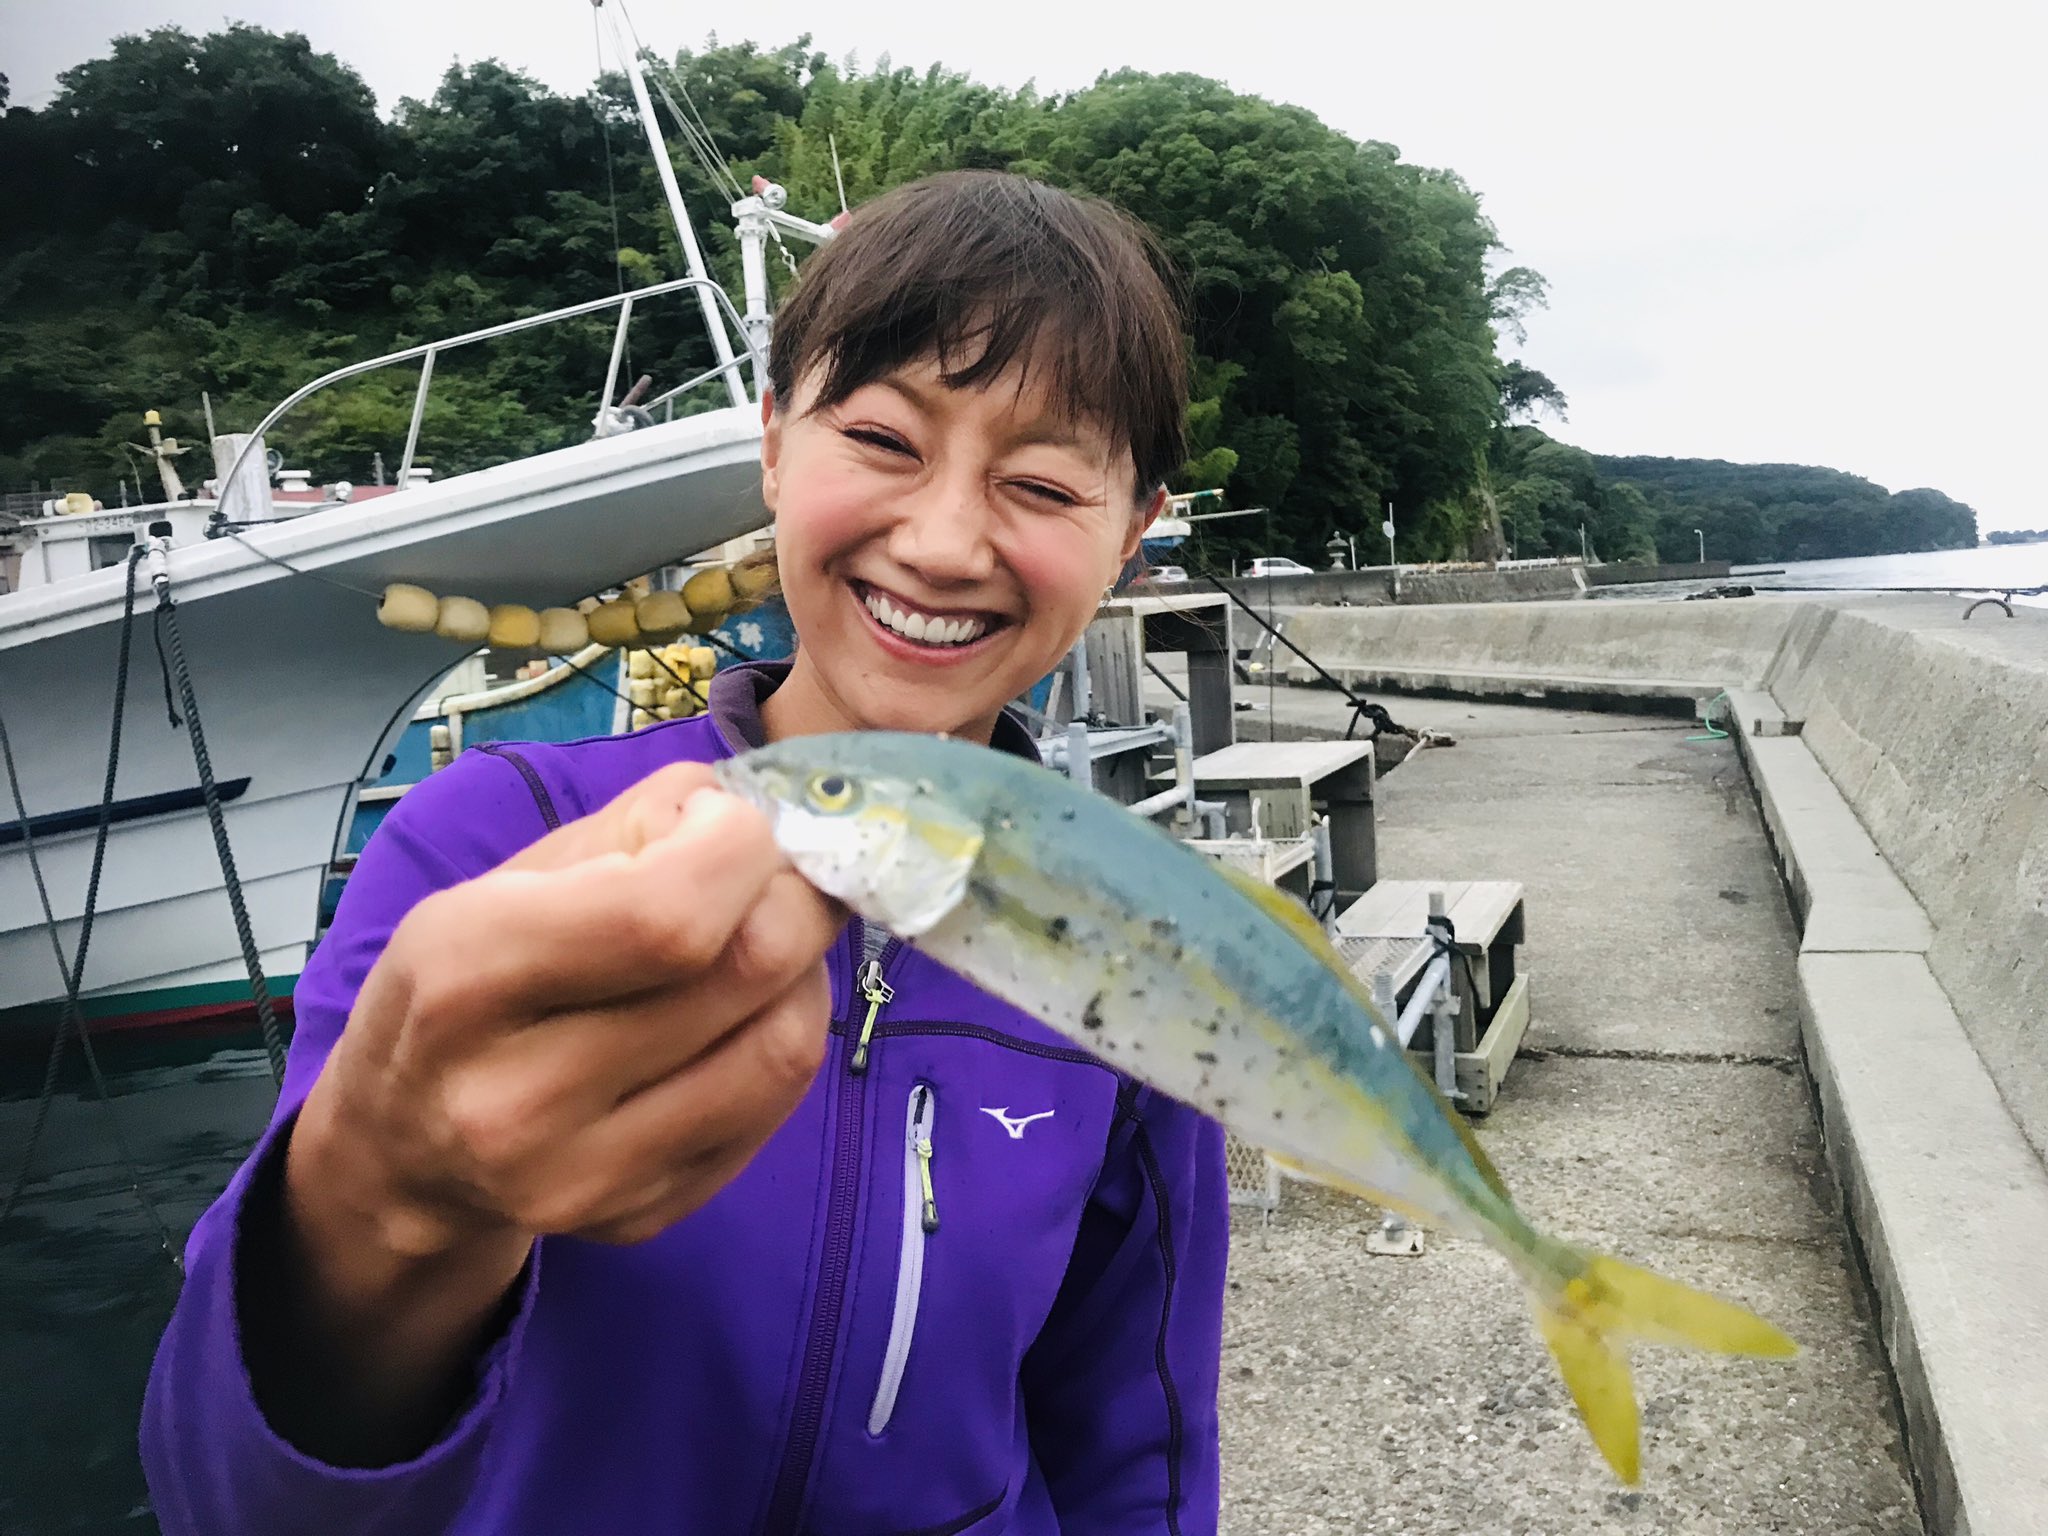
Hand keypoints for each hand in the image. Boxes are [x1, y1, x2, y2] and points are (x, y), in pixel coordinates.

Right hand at [262, 764, 842, 1458]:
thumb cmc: (465, 984)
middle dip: (796, 894)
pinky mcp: (643, 1218)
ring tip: (773, 938)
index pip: (667, 913)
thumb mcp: (505, 880)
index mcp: (466, 975)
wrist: (401, 1154)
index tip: (731, 823)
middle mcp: (517, 1097)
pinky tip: (752, 1009)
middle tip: (785, 871)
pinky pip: (776, 1107)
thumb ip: (633, 826)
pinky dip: (787, 1034)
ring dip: (808, 969)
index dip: (738, 848)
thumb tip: (749, 812)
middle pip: (745, 969)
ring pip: (783, 1045)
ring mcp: (584, 1177)